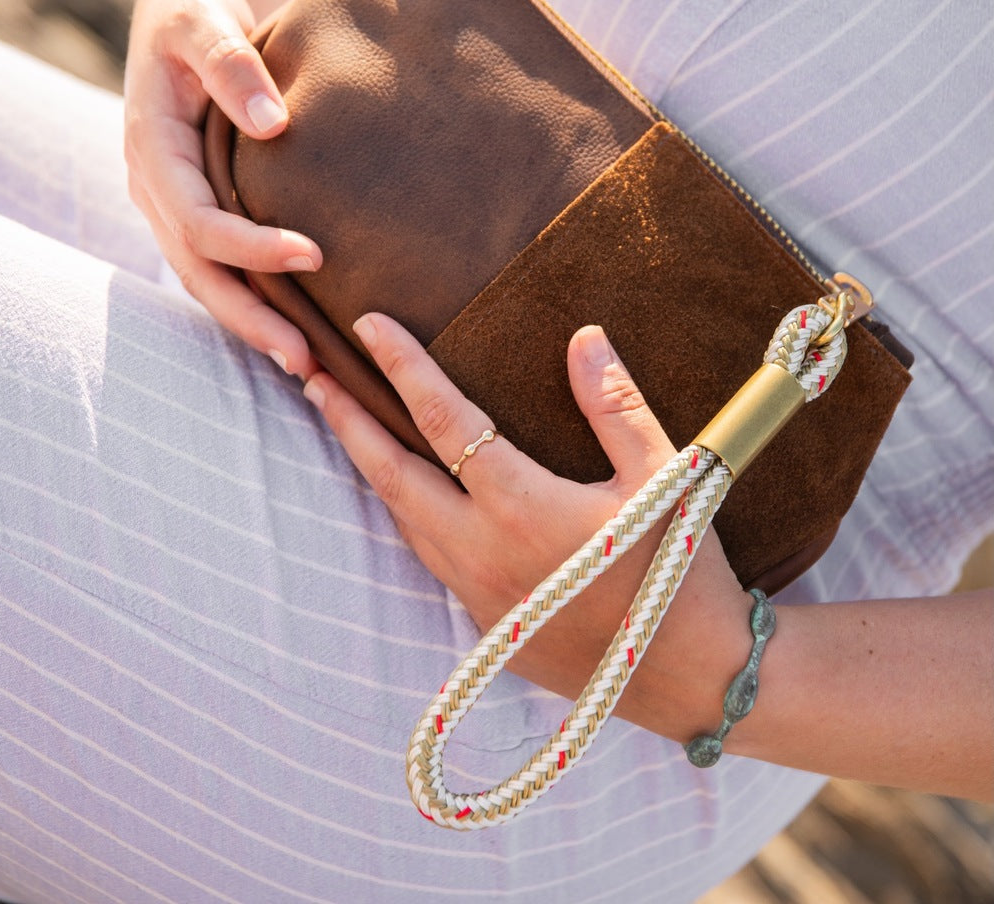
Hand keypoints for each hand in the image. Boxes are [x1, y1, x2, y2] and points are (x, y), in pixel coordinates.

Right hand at [124, 0, 321, 378]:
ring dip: (254, 326)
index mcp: (154, 152)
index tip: (315, 256)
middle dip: (250, 318)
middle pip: (200, 274)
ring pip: (209, 283)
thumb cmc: (201, 17)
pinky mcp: (200, 217)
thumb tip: (273, 125)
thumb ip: (232, 64)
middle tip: (305, 359)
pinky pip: (223, 271)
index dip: (251, 246)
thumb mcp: (207, 21)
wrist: (190, 24)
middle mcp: (158, 193)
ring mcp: (176, 210)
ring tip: (307, 366)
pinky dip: (257, 304)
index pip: (198, 222)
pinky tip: (299, 331)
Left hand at [302, 314, 754, 741]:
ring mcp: (477, 592)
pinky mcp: (484, 623)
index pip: (444, 419)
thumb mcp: (663, 478)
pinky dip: (404, 512)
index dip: (404, 366)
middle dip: (347, 421)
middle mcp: (483, 550)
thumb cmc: (679, 570)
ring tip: (345, 426)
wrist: (690, 675)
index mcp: (522, 507)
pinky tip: (406, 494)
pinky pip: (427, 555)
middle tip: (312, 378)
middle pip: (391, 474)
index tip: (369, 326)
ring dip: (368, 468)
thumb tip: (583, 337)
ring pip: (401, 518)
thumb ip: (614, 406)